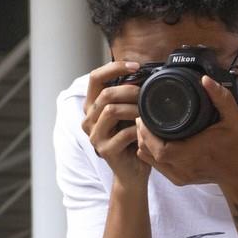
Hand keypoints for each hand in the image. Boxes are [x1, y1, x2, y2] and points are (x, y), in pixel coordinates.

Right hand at [82, 60, 149, 184]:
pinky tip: (147, 130)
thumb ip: (128, 95)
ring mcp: (94, 135)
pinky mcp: (104, 150)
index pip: (95, 78)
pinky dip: (139, 129)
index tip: (136, 66)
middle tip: (147, 93)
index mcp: (92, 106)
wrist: (132, 171)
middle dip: (130, 90)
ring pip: (111, 110)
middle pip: (105, 93)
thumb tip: (144, 71)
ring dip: (134, 108)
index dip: (114, 67)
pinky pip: (123, 133)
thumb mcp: (129, 112)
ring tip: (148, 112)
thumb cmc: (132, 138)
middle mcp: (88, 119)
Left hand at [135, 75, 237, 194]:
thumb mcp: (234, 118)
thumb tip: (205, 79)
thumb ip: (221, 97)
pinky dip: (150, 154)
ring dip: (144, 144)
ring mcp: (180, 176)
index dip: (146, 133)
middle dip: (142, 135)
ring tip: (145, 128)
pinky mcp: (180, 179)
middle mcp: (183, 168)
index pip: (158, 147)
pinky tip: (152, 142)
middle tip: (142, 118)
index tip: (144, 116)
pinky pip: (157, 167)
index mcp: (193, 153)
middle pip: (149, 153)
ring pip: (150, 161)